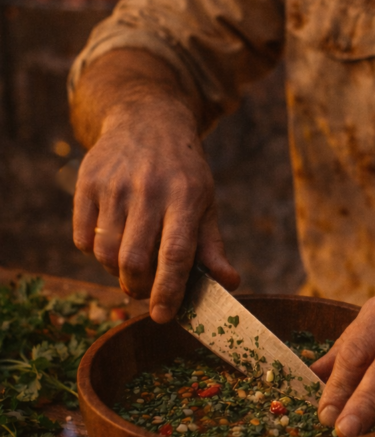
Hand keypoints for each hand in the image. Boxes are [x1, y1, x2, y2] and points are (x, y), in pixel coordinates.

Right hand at [72, 99, 238, 321]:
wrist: (146, 119)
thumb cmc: (182, 171)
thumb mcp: (205, 201)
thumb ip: (212, 246)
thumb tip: (231, 283)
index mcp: (185, 197)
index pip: (175, 254)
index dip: (168, 290)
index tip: (163, 316)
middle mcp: (148, 190)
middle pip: (133, 260)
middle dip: (137, 289)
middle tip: (144, 291)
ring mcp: (114, 186)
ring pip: (105, 254)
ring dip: (116, 273)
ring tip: (131, 263)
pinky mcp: (87, 183)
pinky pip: (82, 239)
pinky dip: (94, 253)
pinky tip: (112, 240)